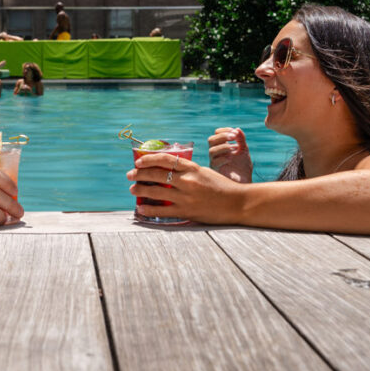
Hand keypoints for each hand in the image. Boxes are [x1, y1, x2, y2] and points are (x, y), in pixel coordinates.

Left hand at [127, 153, 244, 223]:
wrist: (239, 204)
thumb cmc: (223, 188)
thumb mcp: (205, 173)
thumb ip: (188, 172)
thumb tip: (167, 172)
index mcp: (192, 168)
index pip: (166, 159)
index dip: (149, 159)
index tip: (138, 161)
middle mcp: (187, 180)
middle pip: (156, 174)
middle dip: (139, 174)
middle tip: (130, 175)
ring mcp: (186, 197)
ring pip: (156, 191)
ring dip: (141, 190)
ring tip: (132, 189)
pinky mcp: (187, 211)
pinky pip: (163, 210)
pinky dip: (150, 209)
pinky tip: (141, 209)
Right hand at [208, 127, 252, 182]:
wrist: (245, 181)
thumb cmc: (243, 166)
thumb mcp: (244, 150)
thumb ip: (241, 139)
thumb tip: (237, 129)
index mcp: (221, 146)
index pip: (216, 134)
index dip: (224, 131)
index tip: (235, 132)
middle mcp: (216, 153)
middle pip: (211, 140)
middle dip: (222, 136)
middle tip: (234, 137)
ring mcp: (215, 161)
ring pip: (211, 151)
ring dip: (223, 147)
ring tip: (234, 148)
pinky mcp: (217, 171)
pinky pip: (215, 162)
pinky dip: (223, 158)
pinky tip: (231, 158)